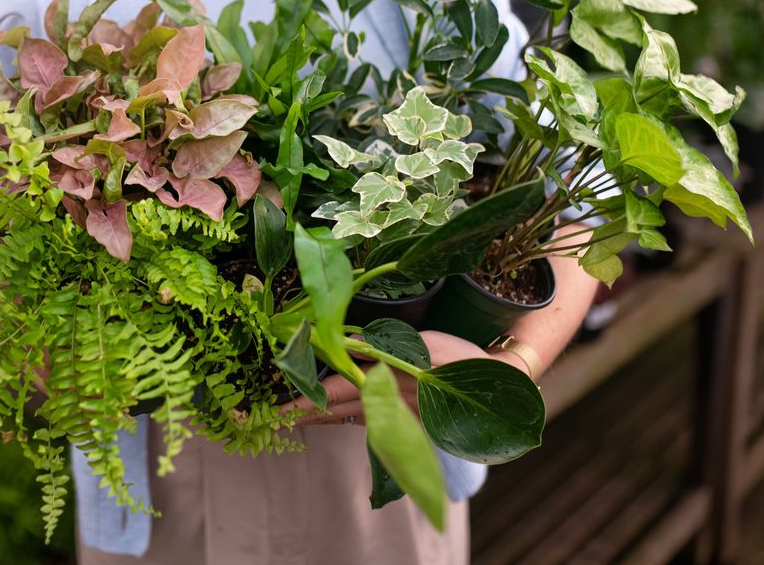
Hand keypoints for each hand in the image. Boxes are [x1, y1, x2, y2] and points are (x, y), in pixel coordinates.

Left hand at [284, 330, 521, 425]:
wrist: (498, 384)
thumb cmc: (460, 358)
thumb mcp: (422, 344)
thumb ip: (381, 346)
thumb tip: (343, 342)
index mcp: (387, 384)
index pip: (333, 394)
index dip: (301, 404)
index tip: (273, 415)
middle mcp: (386, 405)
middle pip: (333, 410)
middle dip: (299, 415)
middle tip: (266, 422)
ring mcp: (394, 416)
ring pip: (345, 416)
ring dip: (316, 416)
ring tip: (286, 418)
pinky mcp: (403, 419)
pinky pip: (365, 419)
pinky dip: (342, 416)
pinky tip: (327, 414)